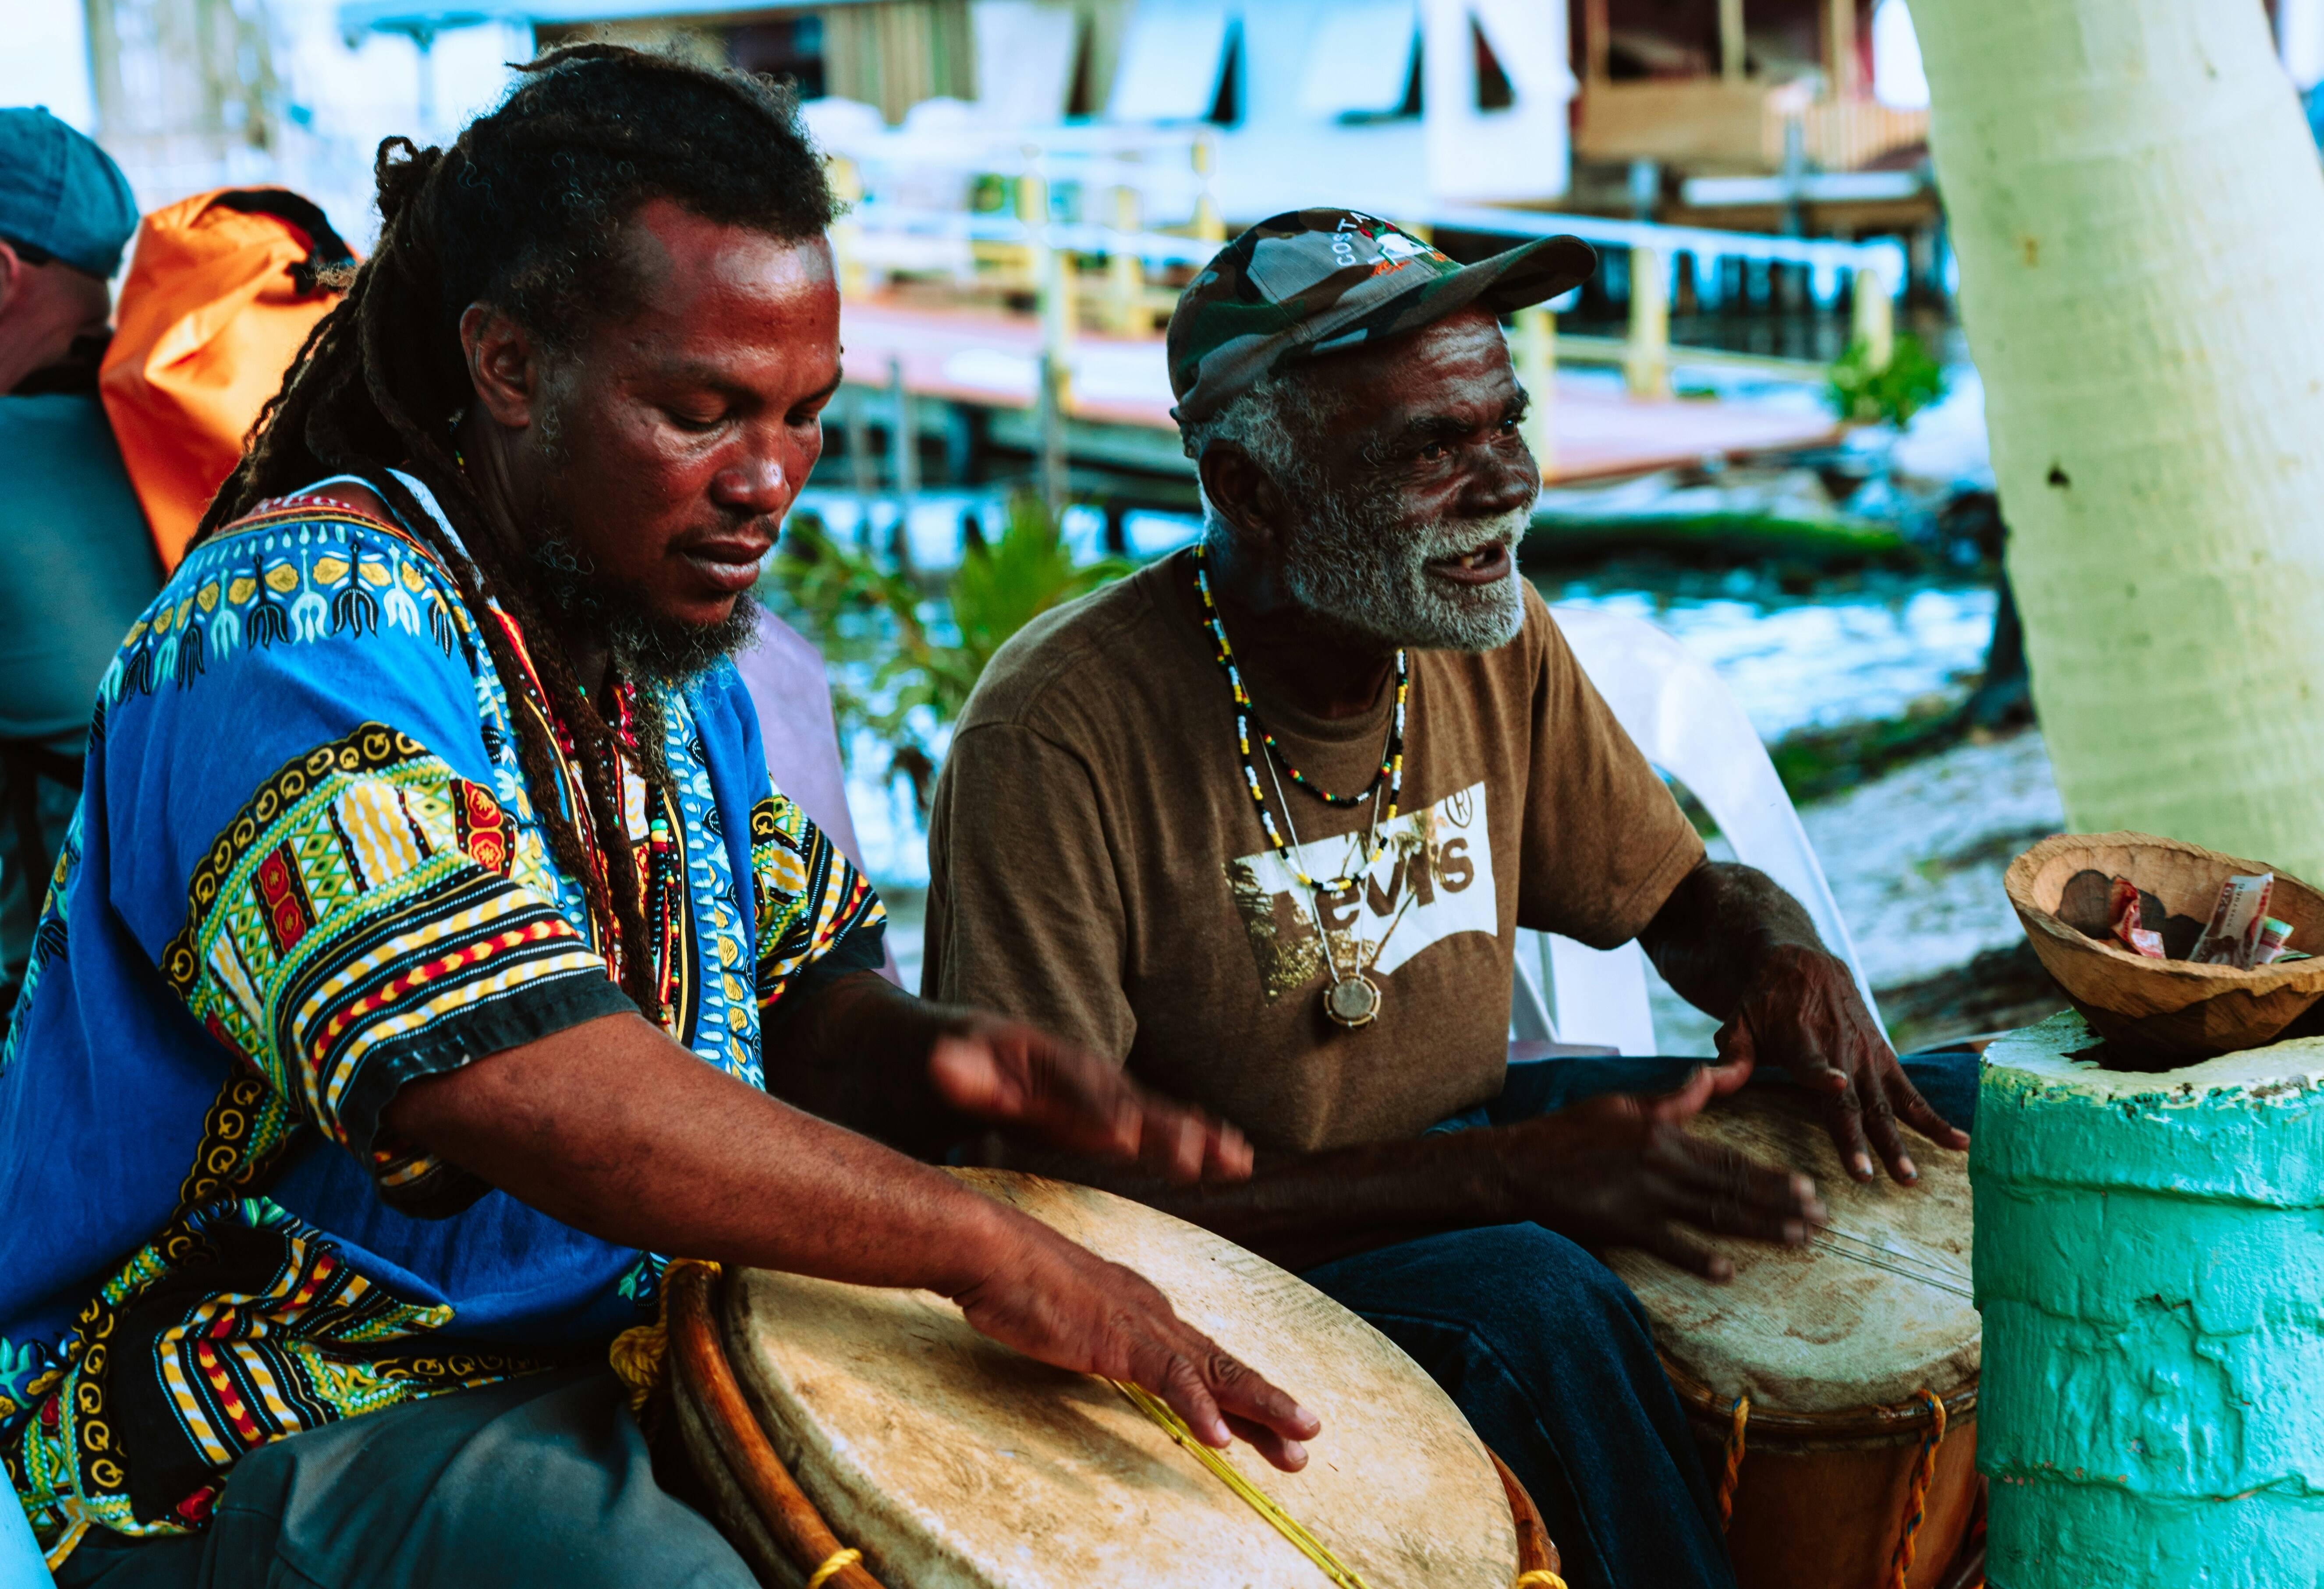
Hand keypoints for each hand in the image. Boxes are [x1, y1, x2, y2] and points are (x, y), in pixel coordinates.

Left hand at [929, 1017, 1253, 1184]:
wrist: (951, 1047)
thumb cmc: (949, 1063)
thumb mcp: (947, 1063)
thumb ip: (956, 1071)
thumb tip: (945, 1062)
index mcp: (1043, 1062)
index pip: (1075, 1091)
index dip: (1097, 1114)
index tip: (1123, 1139)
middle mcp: (1082, 1074)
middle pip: (1127, 1101)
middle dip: (1160, 1129)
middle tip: (1190, 1157)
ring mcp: (1100, 1092)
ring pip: (1152, 1113)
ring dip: (1193, 1136)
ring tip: (1234, 1159)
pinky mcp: (1109, 1112)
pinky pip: (1158, 1124)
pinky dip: (1196, 1137)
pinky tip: (1233, 1158)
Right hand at [952, 1214, 1321, 1470]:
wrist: (993, 1250)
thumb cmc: (1018, 1282)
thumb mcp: (1070, 1318)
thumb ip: (1095, 1336)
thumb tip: (1103, 1351)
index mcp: (1146, 1312)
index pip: (1204, 1361)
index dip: (1241, 1393)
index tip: (1271, 1423)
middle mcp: (1156, 1316)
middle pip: (1223, 1367)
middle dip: (1269, 1405)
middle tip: (1308, 1436)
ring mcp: (1142, 1327)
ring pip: (1216, 1373)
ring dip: (1260, 1409)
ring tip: (1296, 1442)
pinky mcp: (1119, 1340)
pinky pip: (1169, 1379)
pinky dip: (1198, 1408)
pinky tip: (1218, 1437)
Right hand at [1485, 1062, 1825, 1281]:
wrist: (1517, 1165)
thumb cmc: (1567, 1133)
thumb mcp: (1620, 1104)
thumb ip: (1672, 1099)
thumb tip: (1710, 1076)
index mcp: (1663, 1132)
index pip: (1730, 1157)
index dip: (1772, 1175)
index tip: (1808, 1187)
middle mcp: (1661, 1164)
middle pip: (1733, 1188)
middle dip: (1782, 1205)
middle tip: (1820, 1220)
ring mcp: (1644, 1197)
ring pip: (1714, 1216)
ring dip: (1759, 1229)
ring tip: (1796, 1240)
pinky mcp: (1623, 1225)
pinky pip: (1669, 1246)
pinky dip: (1699, 1259)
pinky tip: (1728, 1271)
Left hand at [1714, 942, 1969, 1184]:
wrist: (1804, 962)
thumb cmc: (1763, 1000)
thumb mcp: (1739, 1019)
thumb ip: (1732, 1054)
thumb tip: (1712, 1082)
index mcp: (1801, 1039)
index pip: (1812, 1061)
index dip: (1822, 1074)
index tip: (1836, 1085)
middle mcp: (1841, 1050)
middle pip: (1854, 1099)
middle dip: (1864, 1138)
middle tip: (1874, 1176)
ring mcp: (1868, 1057)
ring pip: (1887, 1104)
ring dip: (1902, 1141)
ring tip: (1913, 1176)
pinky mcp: (1886, 1059)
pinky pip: (1913, 1093)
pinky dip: (1935, 1119)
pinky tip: (1961, 1142)